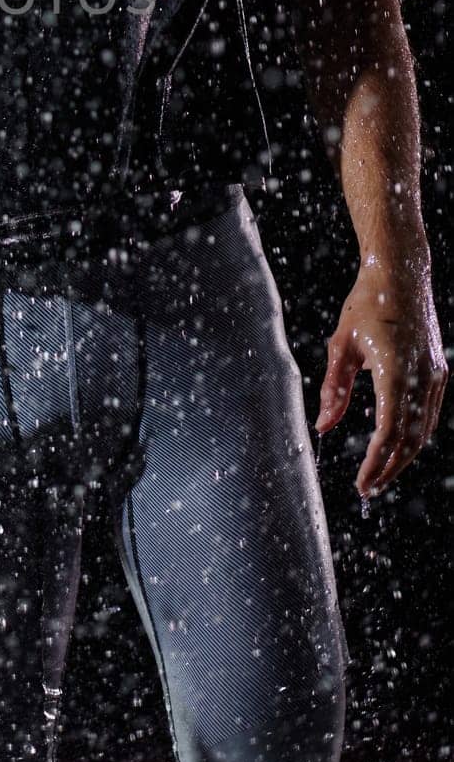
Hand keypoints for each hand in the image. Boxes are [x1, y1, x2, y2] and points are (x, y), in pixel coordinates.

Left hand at [316, 259, 447, 497]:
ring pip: (424, 430)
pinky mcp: (438, 370)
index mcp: (394, 370)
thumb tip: (323, 426)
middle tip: (369, 489)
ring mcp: (434, 374)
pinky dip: (415, 434)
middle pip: (411, 440)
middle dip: (390, 469)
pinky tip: (398, 445)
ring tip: (380, 473)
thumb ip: (335, 389)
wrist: (401, 273)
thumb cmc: (366, 304)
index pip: (389, 432)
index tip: (361, 484)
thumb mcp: (341, 345)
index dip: (375, 463)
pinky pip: (429, 413)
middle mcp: (420, 376)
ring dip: (404, 456)